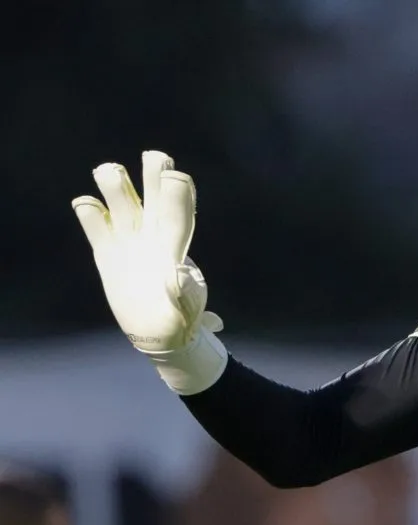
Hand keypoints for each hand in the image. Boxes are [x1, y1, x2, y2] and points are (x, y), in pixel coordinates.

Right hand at [72, 151, 226, 393]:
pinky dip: (89, 213)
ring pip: (123, 203)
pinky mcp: (108, 252)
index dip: (177, 196)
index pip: (178, 214)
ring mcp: (130, 242)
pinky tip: (85, 204)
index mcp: (176, 248)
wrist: (160, 330)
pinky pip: (96, 225)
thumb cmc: (181, 318)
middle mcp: (154, 237)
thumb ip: (184, 293)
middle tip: (155, 156)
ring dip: (115, 185)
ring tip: (107, 170)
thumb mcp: (186, 310)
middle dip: (154, 175)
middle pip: (154, 197)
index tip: (176, 177)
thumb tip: (179, 275)